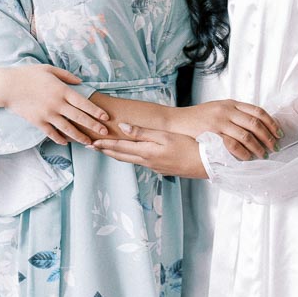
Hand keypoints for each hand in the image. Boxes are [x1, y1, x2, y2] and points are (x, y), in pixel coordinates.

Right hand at [4, 65, 108, 145]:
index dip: (96, 111)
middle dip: (94, 126)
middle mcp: (57, 104)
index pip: (83, 103)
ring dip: (80, 136)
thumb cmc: (28, 75)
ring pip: (68, 129)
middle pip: (79, 118)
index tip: (106, 117)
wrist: (7, 86)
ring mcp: (47, 114)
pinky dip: (60, 139)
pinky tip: (67, 142)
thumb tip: (81, 83)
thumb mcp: (49, 69)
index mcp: (62, 90)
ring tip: (90, 142)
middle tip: (105, 133)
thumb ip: (66, 76)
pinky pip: (52, 133)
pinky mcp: (38, 122)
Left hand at [93, 123, 207, 177]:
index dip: (105, 144)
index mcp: (146, 152)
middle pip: (122, 156)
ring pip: (130, 160)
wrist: (205, 164)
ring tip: (107, 150)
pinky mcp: (162, 169)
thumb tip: (124, 127)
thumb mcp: (165, 136)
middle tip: (92, 147)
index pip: (120, 147)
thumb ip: (144, 132)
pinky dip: (130, 157)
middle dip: (106, 151)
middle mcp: (147, 162)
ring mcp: (155, 167)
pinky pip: (140, 162)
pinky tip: (131, 155)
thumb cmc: (188, 147)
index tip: (92, 142)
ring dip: (117, 155)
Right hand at [169, 100, 280, 160]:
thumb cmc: (198, 116)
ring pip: (247, 135)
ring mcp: (220, 121)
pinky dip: (243, 153)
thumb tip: (254, 123)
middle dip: (268, 137)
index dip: (271, 122)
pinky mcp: (212, 133)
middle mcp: (227, 110)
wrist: (177, 121)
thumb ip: (235, 113)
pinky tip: (247, 158)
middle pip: (255, 123)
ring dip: (258, 147)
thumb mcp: (218, 108)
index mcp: (231, 103)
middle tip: (274, 146)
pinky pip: (233, 144)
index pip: (258, 111)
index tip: (278, 132)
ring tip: (263, 155)